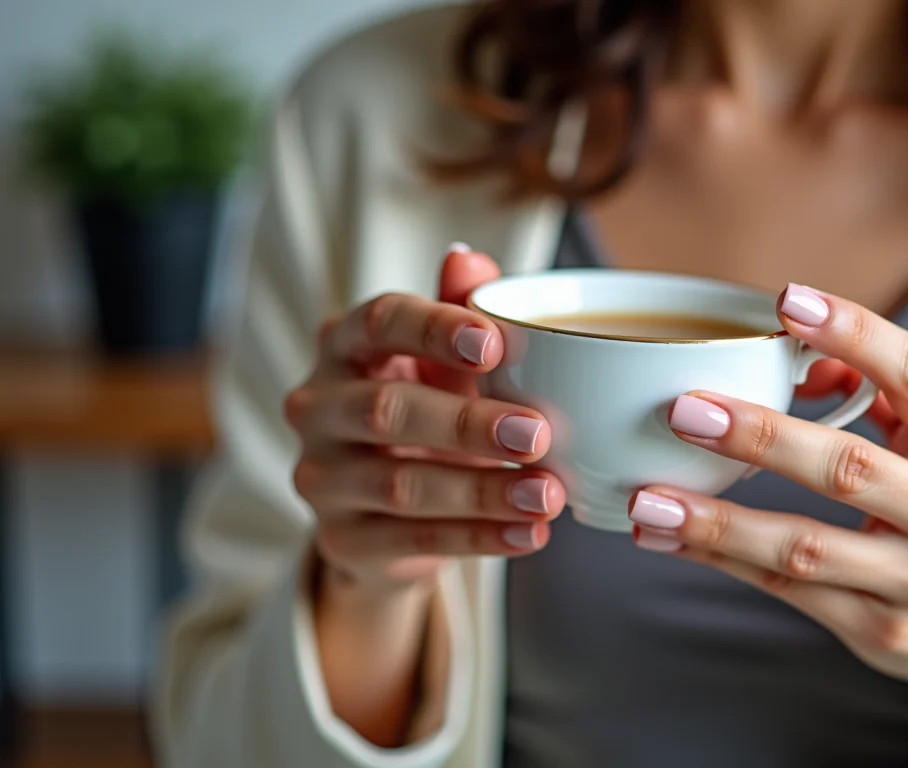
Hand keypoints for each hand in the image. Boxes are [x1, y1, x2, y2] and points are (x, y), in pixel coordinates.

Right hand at [285, 245, 564, 593]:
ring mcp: (321, 476)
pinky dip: (477, 538)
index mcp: (343, 344)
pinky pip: (411, 540)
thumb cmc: (425, 405)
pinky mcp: (341, 538)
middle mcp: (317, 407)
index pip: (379, 322)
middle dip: (469, 423)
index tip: (498, 343)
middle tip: (540, 433)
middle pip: (388, 410)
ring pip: (401, 485)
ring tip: (548, 493)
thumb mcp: (446, 358)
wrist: (387, 508)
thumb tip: (470, 257)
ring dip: (482, 491)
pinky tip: (529, 533)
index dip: (435, 329)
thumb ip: (460, 308)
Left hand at [628, 284, 907, 762]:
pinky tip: (667, 536)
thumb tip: (797, 353)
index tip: (788, 302)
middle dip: (761, 436)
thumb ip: (881, 397)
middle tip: (685, 410)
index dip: (855, 333)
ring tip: (648, 497)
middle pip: (849, 467)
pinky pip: (785, 590)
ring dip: (717, 521)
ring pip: (804, 546)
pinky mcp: (879, 628)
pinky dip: (720, 559)